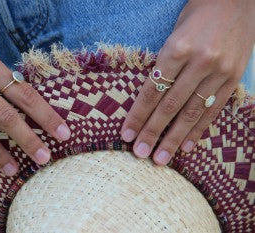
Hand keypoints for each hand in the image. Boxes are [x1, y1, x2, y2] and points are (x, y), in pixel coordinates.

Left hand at [121, 0, 254, 164]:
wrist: (234, 0)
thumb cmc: (195, 17)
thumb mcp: (173, 36)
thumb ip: (163, 67)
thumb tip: (149, 102)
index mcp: (178, 49)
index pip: (152, 91)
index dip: (138, 116)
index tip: (127, 135)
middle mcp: (200, 62)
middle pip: (170, 106)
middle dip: (153, 133)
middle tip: (141, 153)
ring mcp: (220, 72)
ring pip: (192, 112)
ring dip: (174, 139)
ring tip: (161, 158)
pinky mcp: (234, 78)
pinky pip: (214, 110)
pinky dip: (199, 130)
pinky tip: (187, 146)